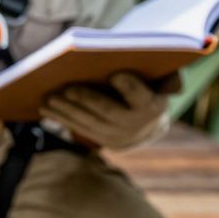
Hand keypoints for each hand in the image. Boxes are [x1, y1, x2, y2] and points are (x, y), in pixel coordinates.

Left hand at [39, 72, 180, 149]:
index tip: (115, 74)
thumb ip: (169, 77)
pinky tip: (46, 108)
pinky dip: (62, 119)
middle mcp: (136, 126)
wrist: (148, 125)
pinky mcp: (102, 143)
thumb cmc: (152, 89)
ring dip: (66, 111)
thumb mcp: (164, 80)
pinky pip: (80, 130)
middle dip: (86, 101)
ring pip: (89, 124)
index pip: (142, 97)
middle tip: (65, 89)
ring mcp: (118, 138)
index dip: (130, 87)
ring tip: (48, 97)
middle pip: (109, 113)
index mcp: (154, 107)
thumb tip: (173, 82)